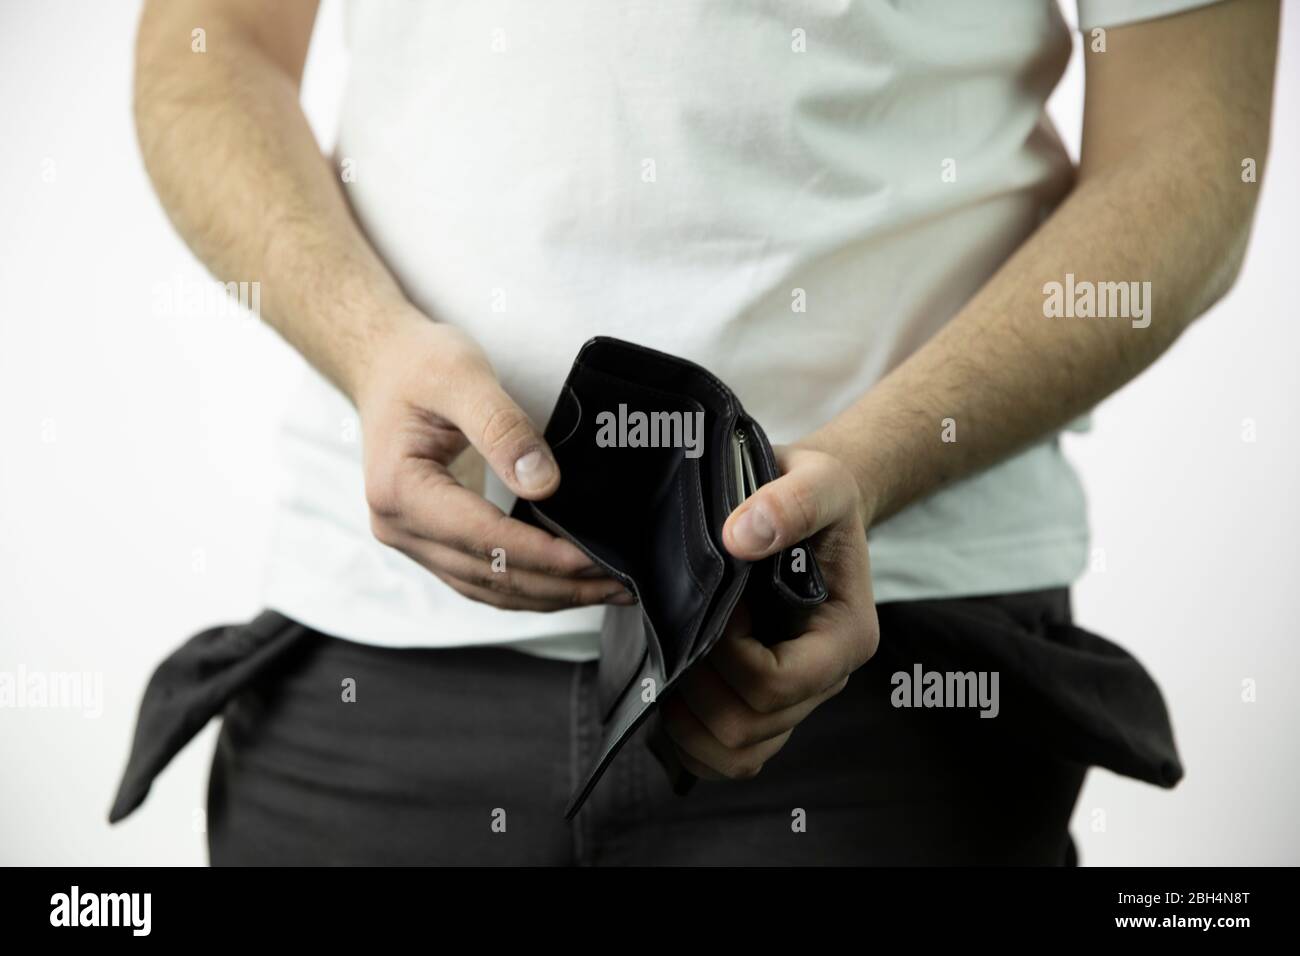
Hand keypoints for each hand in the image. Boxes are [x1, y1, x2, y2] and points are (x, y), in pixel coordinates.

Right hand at [356, 316, 631, 609]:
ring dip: (549, 595)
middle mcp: (398, 526)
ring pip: (488, 588)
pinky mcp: (431, 539)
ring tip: (607, 590)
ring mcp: (412, 538)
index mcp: (400, 490)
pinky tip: (567, 584)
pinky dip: (528, 584)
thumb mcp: (462, 377)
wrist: (385, 364)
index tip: (594, 560)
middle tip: (621, 585)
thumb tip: (543, 483)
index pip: (483, 539)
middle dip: (558, 586)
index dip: (543, 556)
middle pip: (489, 575)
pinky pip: (483, 576)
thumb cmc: (418, 364)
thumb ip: (503, 429)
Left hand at [660, 445, 878, 778]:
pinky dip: (692, 742)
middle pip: (751, 725)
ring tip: (670, 670)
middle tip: (682, 634)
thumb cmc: (818, 496)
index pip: (777, 681)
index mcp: (845, 637)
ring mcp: (797, 698)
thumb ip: (790, 502)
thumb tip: (741, 537)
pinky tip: (672, 698)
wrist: (812, 505)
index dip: (729, 654)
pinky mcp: (768, 705)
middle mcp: (825, 678)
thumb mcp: (817, 478)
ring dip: (689, 724)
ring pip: (738, 753)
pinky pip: (731, 756)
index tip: (716, 604)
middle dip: (699, 687)